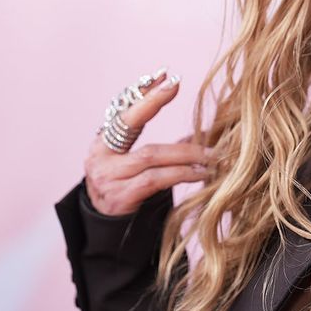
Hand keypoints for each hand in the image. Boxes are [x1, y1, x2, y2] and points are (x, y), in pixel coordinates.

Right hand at [83, 68, 214, 216]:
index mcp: (102, 144)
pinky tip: (201, 173)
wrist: (109, 235)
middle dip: (154, 101)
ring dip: (186, 151)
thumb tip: (204, 132)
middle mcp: (100, 157)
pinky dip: (182, 173)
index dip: (142, 92)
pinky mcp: (120, 197)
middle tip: (175, 84)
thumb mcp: (137, 165)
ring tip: (211, 152)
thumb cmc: (129, 192)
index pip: (123, 111)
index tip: (164, 75)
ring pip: (151, 155)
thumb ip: (163, 148)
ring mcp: (108, 178)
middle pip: (131, 124)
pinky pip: (156, 179)